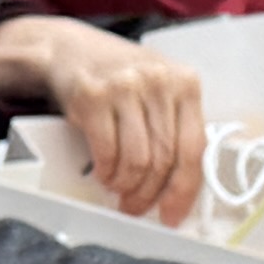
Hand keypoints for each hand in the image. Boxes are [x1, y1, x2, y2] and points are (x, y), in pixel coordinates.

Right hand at [0, 15, 209, 222]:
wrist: (69, 49)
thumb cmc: (118, 78)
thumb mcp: (157, 91)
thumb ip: (172, 127)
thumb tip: (177, 187)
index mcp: (185, 84)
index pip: (194, 147)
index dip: (184, 189)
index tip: (172, 214)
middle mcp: (159, 82)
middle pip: (164, 159)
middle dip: (149, 194)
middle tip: (136, 207)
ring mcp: (126, 87)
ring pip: (137, 160)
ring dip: (126, 186)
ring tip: (118, 188)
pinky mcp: (94, 97)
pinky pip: (107, 152)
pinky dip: (106, 173)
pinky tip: (103, 173)